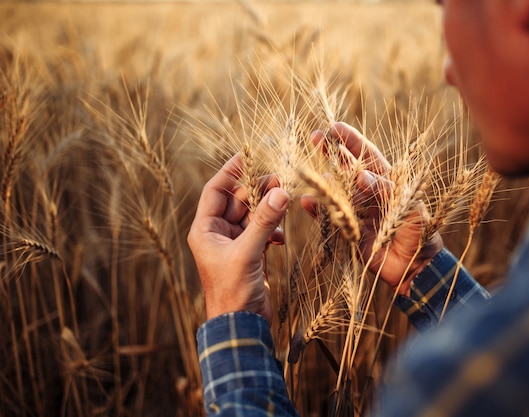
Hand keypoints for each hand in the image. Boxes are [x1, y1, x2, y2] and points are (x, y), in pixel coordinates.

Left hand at [187, 154, 290, 321]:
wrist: (240, 325)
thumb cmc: (233, 292)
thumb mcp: (248, 253)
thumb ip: (264, 221)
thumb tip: (280, 191)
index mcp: (205, 229)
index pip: (215, 190)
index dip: (230, 171)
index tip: (248, 154)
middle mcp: (217, 233)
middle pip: (237, 200)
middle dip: (257, 189)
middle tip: (280, 178)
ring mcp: (234, 244)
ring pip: (252, 215)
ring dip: (268, 209)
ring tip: (285, 201)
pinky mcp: (249, 254)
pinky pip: (261, 231)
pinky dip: (272, 229)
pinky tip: (281, 237)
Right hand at [302, 122, 442, 295]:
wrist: (415, 267)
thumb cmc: (419, 232)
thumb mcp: (408, 206)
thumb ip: (385, 189)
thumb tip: (361, 176)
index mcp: (387, 182)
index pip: (367, 156)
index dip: (352, 141)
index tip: (335, 127)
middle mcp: (369, 193)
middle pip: (347, 168)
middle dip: (332, 152)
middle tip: (315, 136)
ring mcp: (357, 211)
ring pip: (336, 190)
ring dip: (324, 181)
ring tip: (312, 174)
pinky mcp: (348, 230)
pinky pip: (329, 216)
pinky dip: (317, 209)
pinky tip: (307, 201)